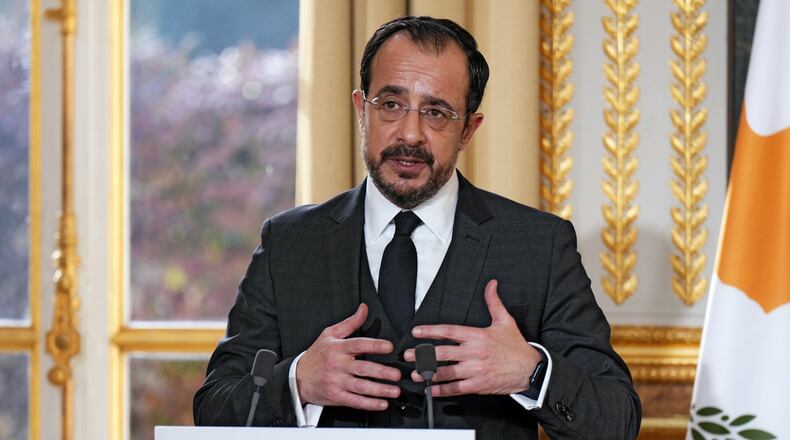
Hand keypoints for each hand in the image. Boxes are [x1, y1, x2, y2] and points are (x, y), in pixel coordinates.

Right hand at [296, 303, 401, 409]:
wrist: (298, 378)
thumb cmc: (316, 355)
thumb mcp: (329, 334)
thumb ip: (350, 323)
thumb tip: (363, 309)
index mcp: (338, 348)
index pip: (358, 344)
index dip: (374, 345)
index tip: (389, 346)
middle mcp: (338, 365)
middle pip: (363, 368)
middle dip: (382, 372)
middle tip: (397, 374)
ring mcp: (336, 382)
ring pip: (361, 387)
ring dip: (380, 390)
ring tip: (394, 390)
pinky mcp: (336, 396)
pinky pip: (355, 401)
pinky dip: (369, 404)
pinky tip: (382, 403)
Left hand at [404, 279, 541, 396]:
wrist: (530, 369)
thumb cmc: (516, 346)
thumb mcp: (505, 321)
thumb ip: (493, 302)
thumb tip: (491, 284)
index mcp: (477, 336)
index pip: (449, 331)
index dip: (430, 331)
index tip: (416, 332)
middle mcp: (474, 353)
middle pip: (443, 353)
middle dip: (423, 354)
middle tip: (409, 355)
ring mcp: (475, 370)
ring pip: (447, 372)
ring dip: (428, 374)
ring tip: (416, 374)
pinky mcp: (478, 385)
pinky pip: (456, 389)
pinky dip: (442, 390)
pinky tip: (432, 390)